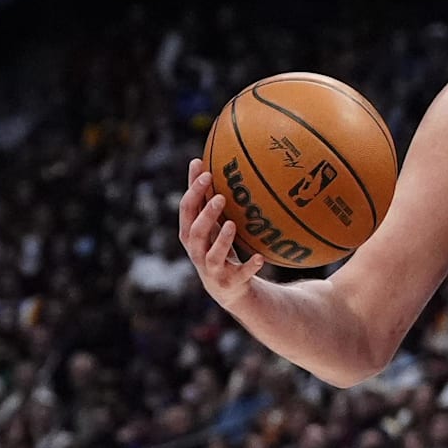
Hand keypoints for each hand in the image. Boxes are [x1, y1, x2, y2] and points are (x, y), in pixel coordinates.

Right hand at [179, 158, 263, 307]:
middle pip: (193, 232)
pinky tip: (260, 258)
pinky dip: (249, 266)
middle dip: (204, 214)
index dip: (193, 191)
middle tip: (220, 196)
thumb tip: (199, 158)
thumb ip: (206, 196)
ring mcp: (212, 269)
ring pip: (211, 255)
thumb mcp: (212, 222)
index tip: (205, 170)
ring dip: (221, 239)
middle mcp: (197, 252)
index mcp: (191, 234)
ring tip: (231, 224)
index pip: (186, 210)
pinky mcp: (230, 282)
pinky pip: (240, 274)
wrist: (230, 289)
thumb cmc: (218, 247)